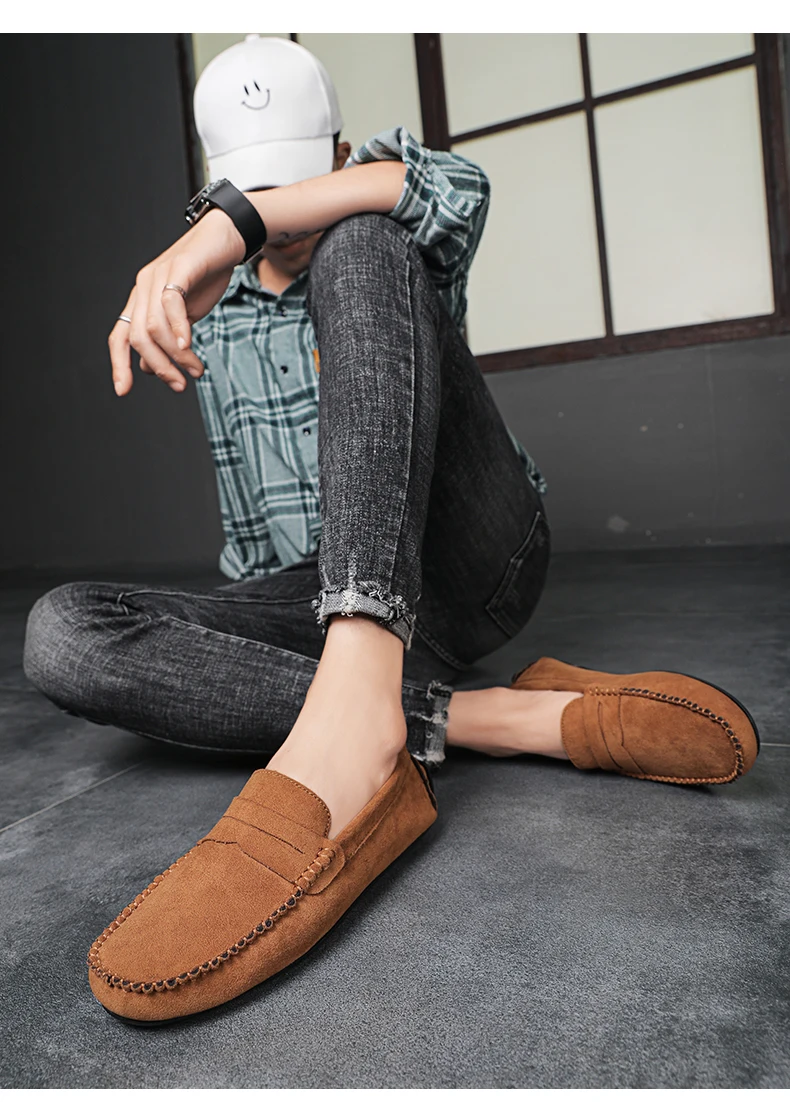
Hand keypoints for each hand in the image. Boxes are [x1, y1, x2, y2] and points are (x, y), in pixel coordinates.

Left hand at [109, 209, 245, 395]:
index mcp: (140, 300)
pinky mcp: (179, 268)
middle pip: (137, 337)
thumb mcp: (183, 315)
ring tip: (195, 369)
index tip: (123, 390)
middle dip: (158, 367)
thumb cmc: (205, 277)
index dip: (118, 364)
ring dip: (175, 354)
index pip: (119, 335)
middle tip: (179, 385)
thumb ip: (165, 337)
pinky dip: (178, 328)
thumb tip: (147, 367)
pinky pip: (171, 302)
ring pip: (154, 325)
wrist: (225, 239)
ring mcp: (159, 276)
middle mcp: (143, 287)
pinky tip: (188, 344)